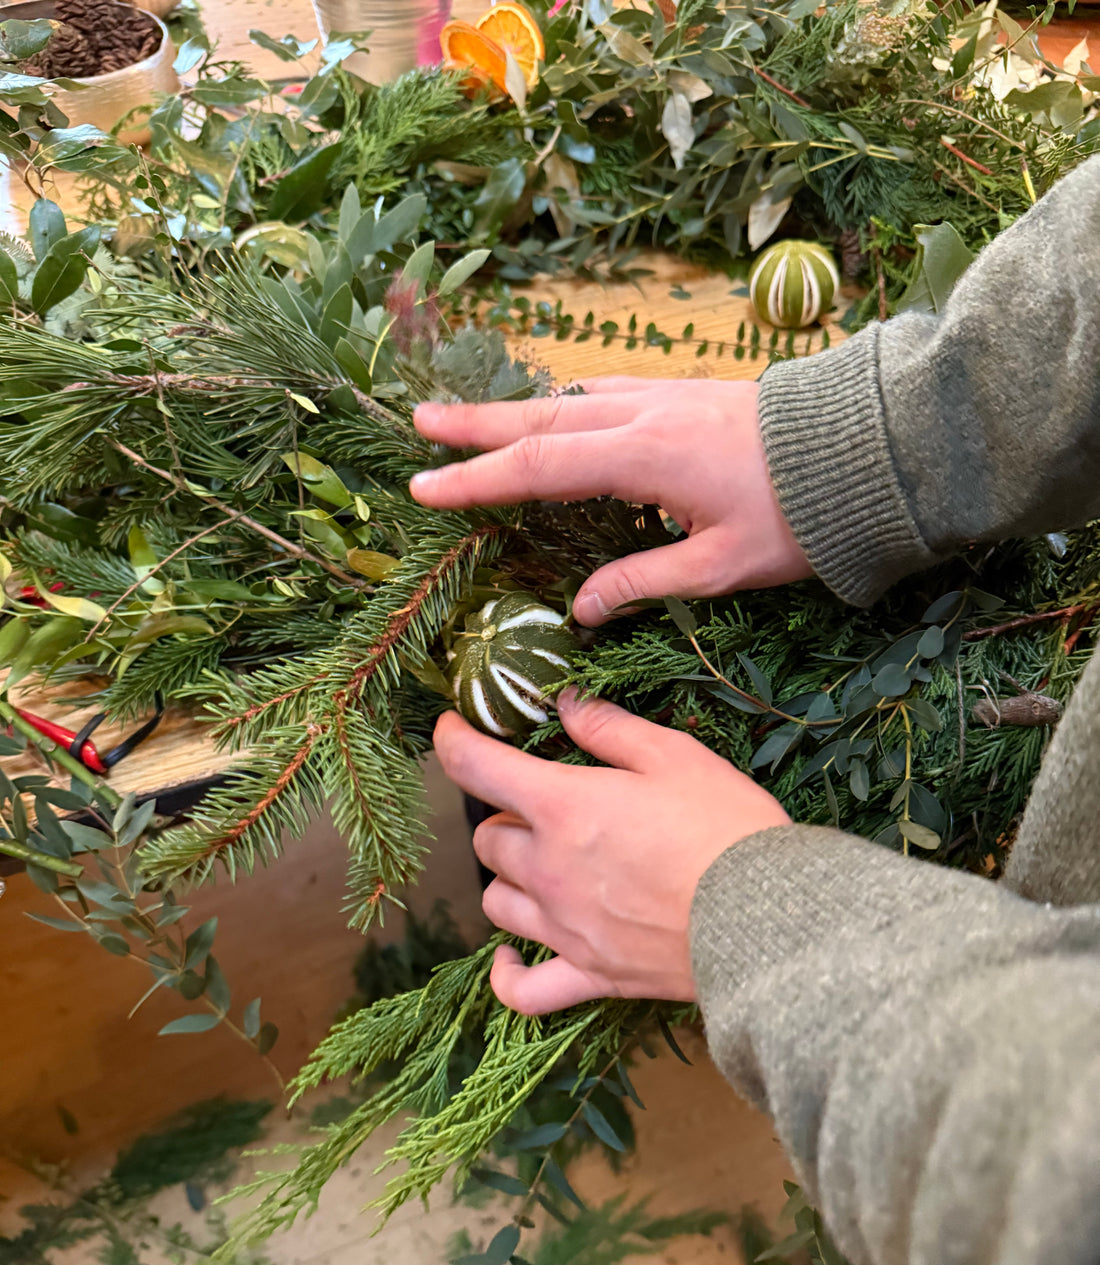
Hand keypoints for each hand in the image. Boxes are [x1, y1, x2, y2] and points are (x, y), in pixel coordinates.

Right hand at [411, 378, 812, 626]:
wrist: (869, 447)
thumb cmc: (800, 515)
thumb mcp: (722, 567)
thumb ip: (641, 583)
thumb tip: (578, 611)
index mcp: (644, 457)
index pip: (538, 468)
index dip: (475, 479)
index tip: (424, 487)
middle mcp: (643, 415)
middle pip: (539, 419)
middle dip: (473, 425)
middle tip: (417, 423)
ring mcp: (664, 396)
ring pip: (569, 400)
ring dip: (513, 411)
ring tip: (467, 419)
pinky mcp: (684, 392)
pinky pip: (603, 394)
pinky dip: (563, 405)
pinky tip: (555, 414)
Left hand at [434, 691, 790, 1013]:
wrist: (768, 919)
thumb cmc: (726, 828)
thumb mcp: (675, 756)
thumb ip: (609, 728)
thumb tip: (565, 704)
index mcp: (563, 807)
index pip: (477, 768)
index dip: (451, 742)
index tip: (449, 729)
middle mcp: (548, 869)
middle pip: (487, 839)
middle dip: (504, 816)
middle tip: (542, 805)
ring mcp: (563, 927)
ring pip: (496, 901)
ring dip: (508, 877)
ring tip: (541, 866)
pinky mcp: (589, 974)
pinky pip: (522, 989)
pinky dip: (507, 974)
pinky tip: (508, 957)